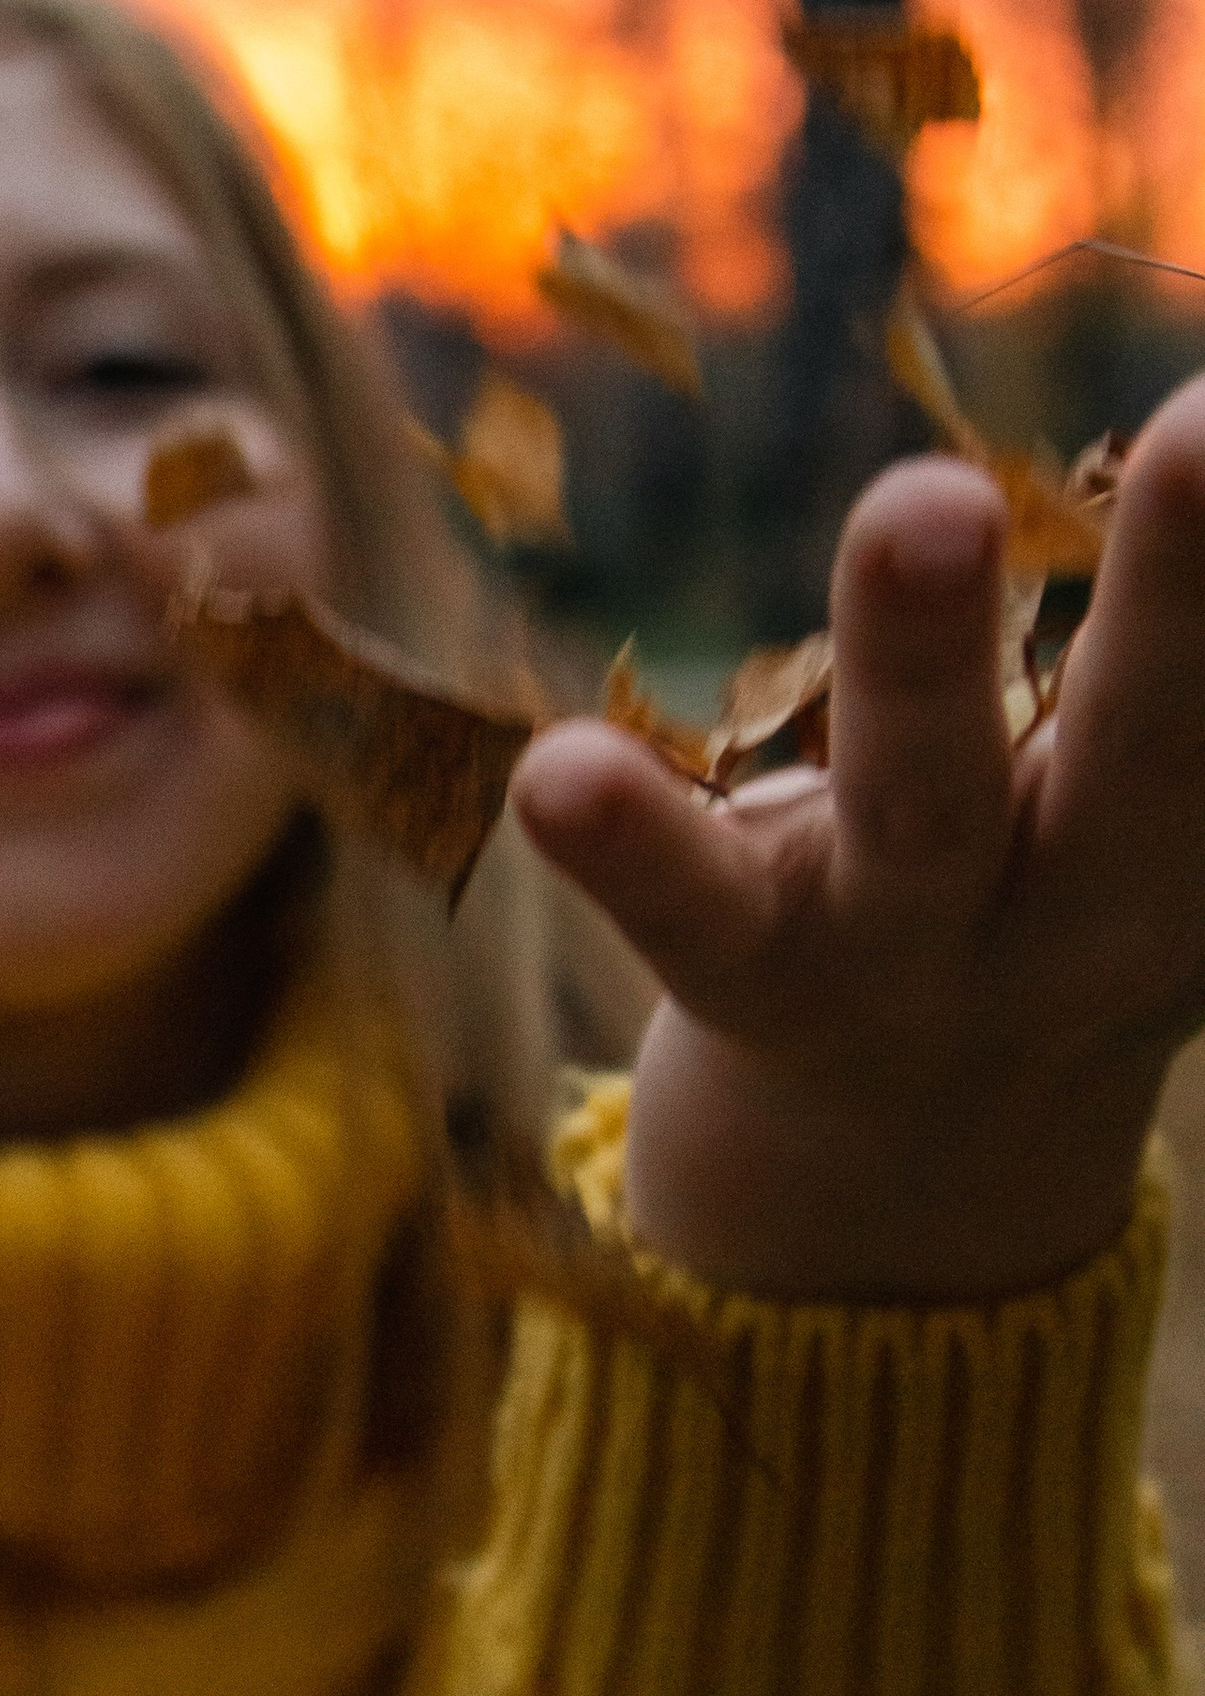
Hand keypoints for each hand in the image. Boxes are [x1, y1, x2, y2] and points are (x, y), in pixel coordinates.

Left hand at [507, 377, 1204, 1301]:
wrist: (913, 1192)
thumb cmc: (1060, 905)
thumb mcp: (1160, 823)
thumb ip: (1177, 695)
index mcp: (1200, 850)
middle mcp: (1095, 909)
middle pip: (1158, 744)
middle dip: (1190, 589)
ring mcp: (915, 956)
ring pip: (928, 807)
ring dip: (929, 656)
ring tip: (926, 502)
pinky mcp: (751, 980)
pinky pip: (688, 912)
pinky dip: (627, 847)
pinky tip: (554, 775)